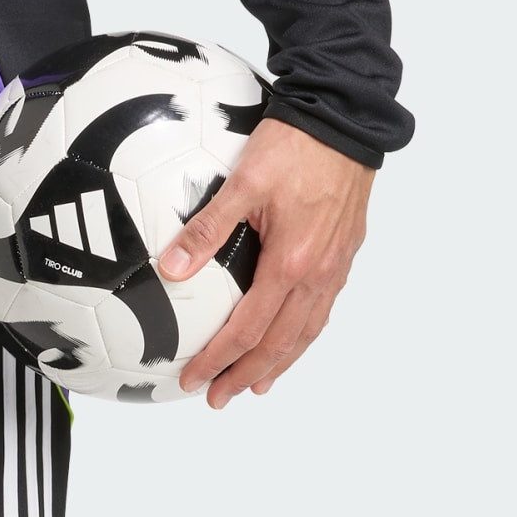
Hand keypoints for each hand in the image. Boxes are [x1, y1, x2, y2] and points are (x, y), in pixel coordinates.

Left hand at [158, 120, 372, 409]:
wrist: (347, 117)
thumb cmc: (297, 145)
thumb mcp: (243, 181)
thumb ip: (205, 228)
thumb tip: (170, 267)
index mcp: (289, 264)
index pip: (247, 331)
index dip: (218, 360)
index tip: (194, 380)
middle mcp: (316, 275)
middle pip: (278, 344)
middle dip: (246, 375)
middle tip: (219, 398)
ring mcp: (334, 267)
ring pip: (306, 333)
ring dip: (279, 363)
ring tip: (257, 385)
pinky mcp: (344, 255)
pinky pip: (322, 311)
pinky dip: (303, 336)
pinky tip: (292, 341)